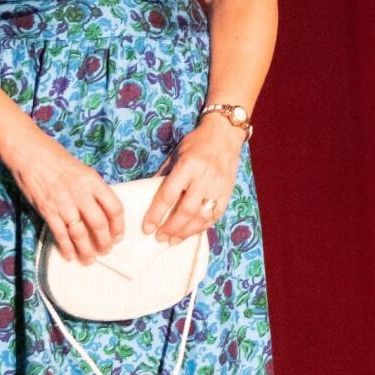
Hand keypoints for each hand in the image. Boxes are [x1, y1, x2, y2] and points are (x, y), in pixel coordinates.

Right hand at [7, 125, 127, 265]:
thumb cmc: (56, 159)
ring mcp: (63, 203)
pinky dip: (66, 248)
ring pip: (80, 234)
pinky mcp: (47, 210)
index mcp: (93, 181)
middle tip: (105, 251)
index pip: (114, 207)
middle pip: (99, 224)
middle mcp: (81, 193)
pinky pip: (60, 234)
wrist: (30, 153)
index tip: (118, 236)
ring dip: (86, 250)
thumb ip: (92, 190)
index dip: (118, 226)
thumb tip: (101, 210)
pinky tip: (69, 256)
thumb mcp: (82, 170)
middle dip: (104, 242)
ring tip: (89, 259)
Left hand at [145, 114, 241, 245]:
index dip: (157, 214)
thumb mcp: (176, 154)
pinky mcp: (227, 193)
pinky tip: (190, 232)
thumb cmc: (196, 143)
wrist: (225, 134)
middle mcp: (203, 177)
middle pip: (186, 210)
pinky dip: (201, 227)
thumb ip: (164, 175)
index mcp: (187, 166)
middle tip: (160, 237)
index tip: (147, 228)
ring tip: (173, 240)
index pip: (169, 195)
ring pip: (201, 217)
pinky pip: (214, 216)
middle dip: (171, 227)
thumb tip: (149, 196)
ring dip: (186, 232)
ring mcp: (217, 186)